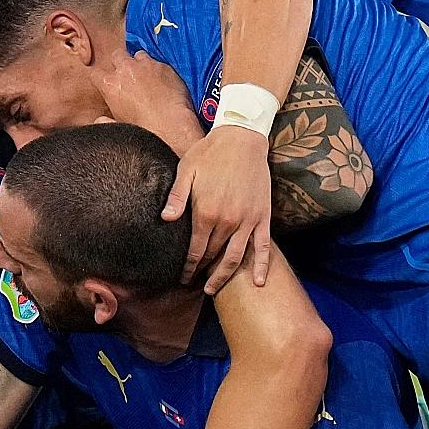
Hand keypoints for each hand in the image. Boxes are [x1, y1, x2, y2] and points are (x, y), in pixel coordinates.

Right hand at [95, 50, 205, 155]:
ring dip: (140, 64)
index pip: (96, 73)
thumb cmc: (145, 127)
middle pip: (117, 55)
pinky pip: (158, 63)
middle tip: (126, 75)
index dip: (101, 78)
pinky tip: (162, 83)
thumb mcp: (117, 124)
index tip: (106, 82)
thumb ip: (106, 119)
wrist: (170, 124)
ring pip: (138, 55)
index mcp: (110, 84)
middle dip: (120, 62)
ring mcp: (146, 65)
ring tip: (146, 77)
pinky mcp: (164, 66)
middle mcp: (126, 70)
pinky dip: (158, 70)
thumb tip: (100, 121)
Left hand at [165, 125, 271, 294]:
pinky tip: (258, 282)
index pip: (195, 249)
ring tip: (214, 290)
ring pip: (236, 257)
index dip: (188, 266)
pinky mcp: (262, 216)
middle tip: (194, 286)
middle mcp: (228, 221)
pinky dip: (261, 265)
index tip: (182, 277)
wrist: (242, 138)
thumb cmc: (209, 153)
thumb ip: (176, 197)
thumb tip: (165, 220)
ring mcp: (248, 220)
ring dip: (225, 276)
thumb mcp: (185, 171)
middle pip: (213, 255)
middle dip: (202, 272)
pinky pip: (263, 246)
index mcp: (206, 212)